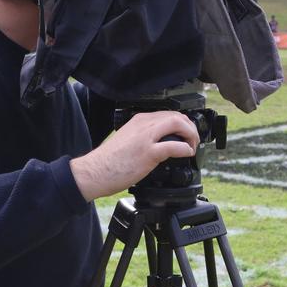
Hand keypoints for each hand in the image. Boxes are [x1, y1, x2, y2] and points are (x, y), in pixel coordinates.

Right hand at [70, 111, 199, 201]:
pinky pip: (173, 146)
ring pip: (177, 124)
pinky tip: (186, 153)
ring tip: (192, 146)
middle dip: (190, 127)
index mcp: (139, 120)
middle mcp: (143, 125)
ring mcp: (146, 138)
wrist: (94, 172)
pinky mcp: (147, 153)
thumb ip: (144, 136)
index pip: (168, 113)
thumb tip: (161, 143)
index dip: (183, 123)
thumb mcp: (128, 139)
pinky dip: (185, 148)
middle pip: (176, 116)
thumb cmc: (109, 161)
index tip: (187, 133)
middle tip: (193, 141)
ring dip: (190, 135)